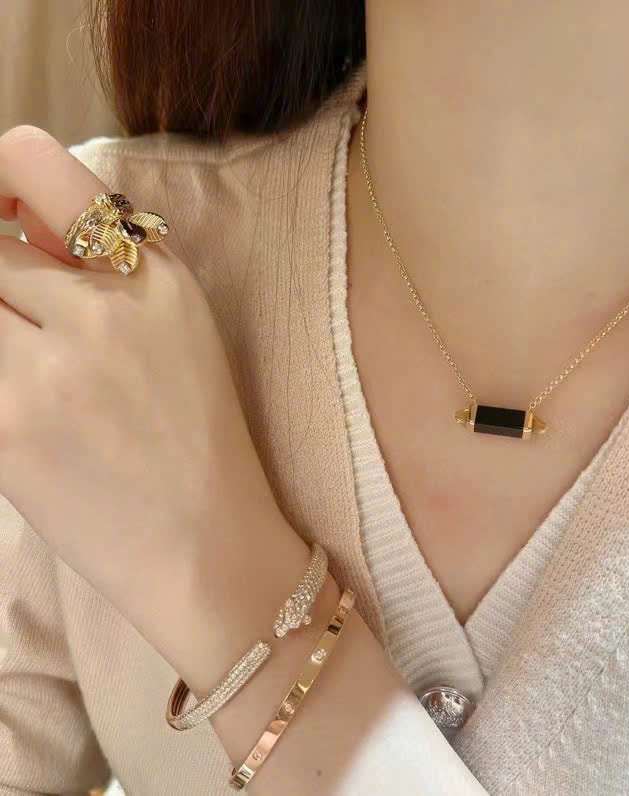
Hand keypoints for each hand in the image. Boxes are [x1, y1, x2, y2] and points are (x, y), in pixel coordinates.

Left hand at [0, 126, 284, 651]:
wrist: (207, 547)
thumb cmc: (197, 441)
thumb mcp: (179, 330)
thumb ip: (104, 267)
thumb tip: (16, 226)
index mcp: (154, 277)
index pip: (32, 162)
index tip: (3, 225)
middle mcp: (103, 310)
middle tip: (24, 323)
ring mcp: (50, 370)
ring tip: (30, 364)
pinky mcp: (6, 428)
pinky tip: (27, 407)